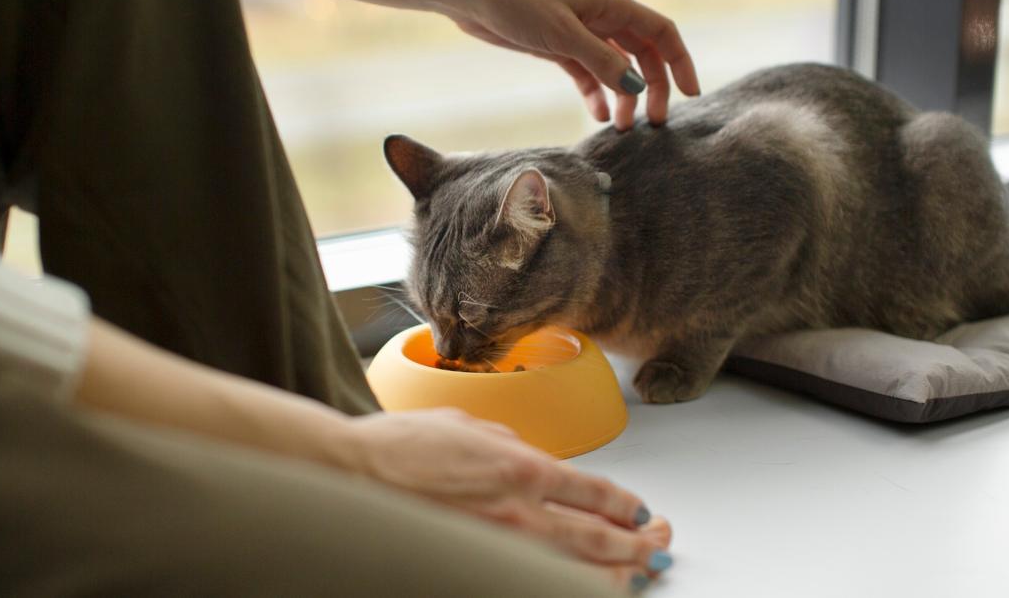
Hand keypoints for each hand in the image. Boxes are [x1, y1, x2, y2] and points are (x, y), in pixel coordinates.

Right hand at [344, 408, 673, 591]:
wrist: (349, 477)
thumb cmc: (398, 449)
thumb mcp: (469, 426)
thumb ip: (513, 446)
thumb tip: (542, 462)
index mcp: (522, 468)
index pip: (598, 494)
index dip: (628, 507)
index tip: (640, 512)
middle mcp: (519, 513)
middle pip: (603, 538)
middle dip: (641, 544)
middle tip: (659, 543)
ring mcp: (500, 547)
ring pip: (579, 573)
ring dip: (619, 575)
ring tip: (639, 571)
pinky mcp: (476, 564)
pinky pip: (536, 584)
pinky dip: (570, 586)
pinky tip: (585, 585)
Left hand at [451, 0, 699, 131]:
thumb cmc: (518, 4)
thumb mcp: (564, 35)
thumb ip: (603, 61)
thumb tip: (636, 87)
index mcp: (613, 4)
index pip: (661, 33)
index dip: (680, 62)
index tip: (690, 96)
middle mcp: (603, 17)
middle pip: (643, 55)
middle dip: (652, 88)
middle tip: (652, 124)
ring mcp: (582, 33)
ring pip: (616, 68)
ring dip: (622, 97)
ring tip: (620, 127)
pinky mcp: (560, 48)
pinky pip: (588, 74)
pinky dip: (595, 94)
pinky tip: (595, 116)